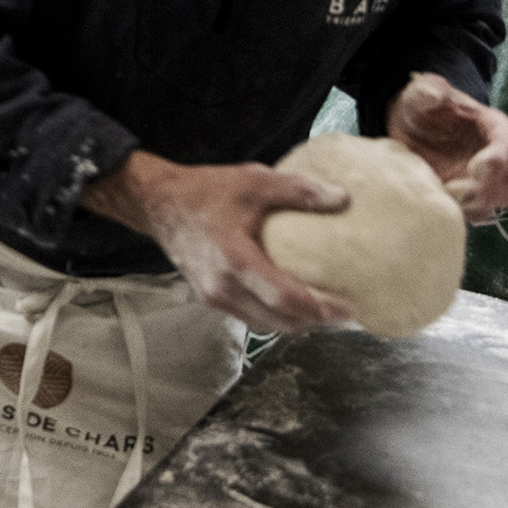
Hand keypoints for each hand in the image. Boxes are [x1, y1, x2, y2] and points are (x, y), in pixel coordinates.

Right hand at [85, 151, 353, 333]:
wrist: (158, 204)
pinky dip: (275, 316)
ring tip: (325, 312)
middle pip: (279, 322)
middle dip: (316, 323)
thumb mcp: (254, 181)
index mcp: (236, 261)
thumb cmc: (205, 191)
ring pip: (265, 326)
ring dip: (296, 324)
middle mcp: (223, 288)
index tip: (349, 308)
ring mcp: (214, 298)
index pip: (285, 300)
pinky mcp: (209, 298)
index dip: (321, 310)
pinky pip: (250, 317)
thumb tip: (342, 199)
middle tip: (347, 314)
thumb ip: (298, 190)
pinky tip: (293, 303)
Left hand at [387, 72, 507, 222]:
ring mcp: (481, 182)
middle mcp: (496, 159)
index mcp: (495, 129)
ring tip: (446, 200)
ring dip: (474, 206)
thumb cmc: (423, 104)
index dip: (499, 160)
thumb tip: (433, 93)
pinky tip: (435, 207)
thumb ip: (430, 89)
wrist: (408, 124)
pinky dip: (456, 213)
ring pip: (492, 203)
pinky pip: (468, 212)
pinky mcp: (463, 198)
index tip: (478, 168)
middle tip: (460, 190)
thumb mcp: (423, 90)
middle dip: (490, 190)